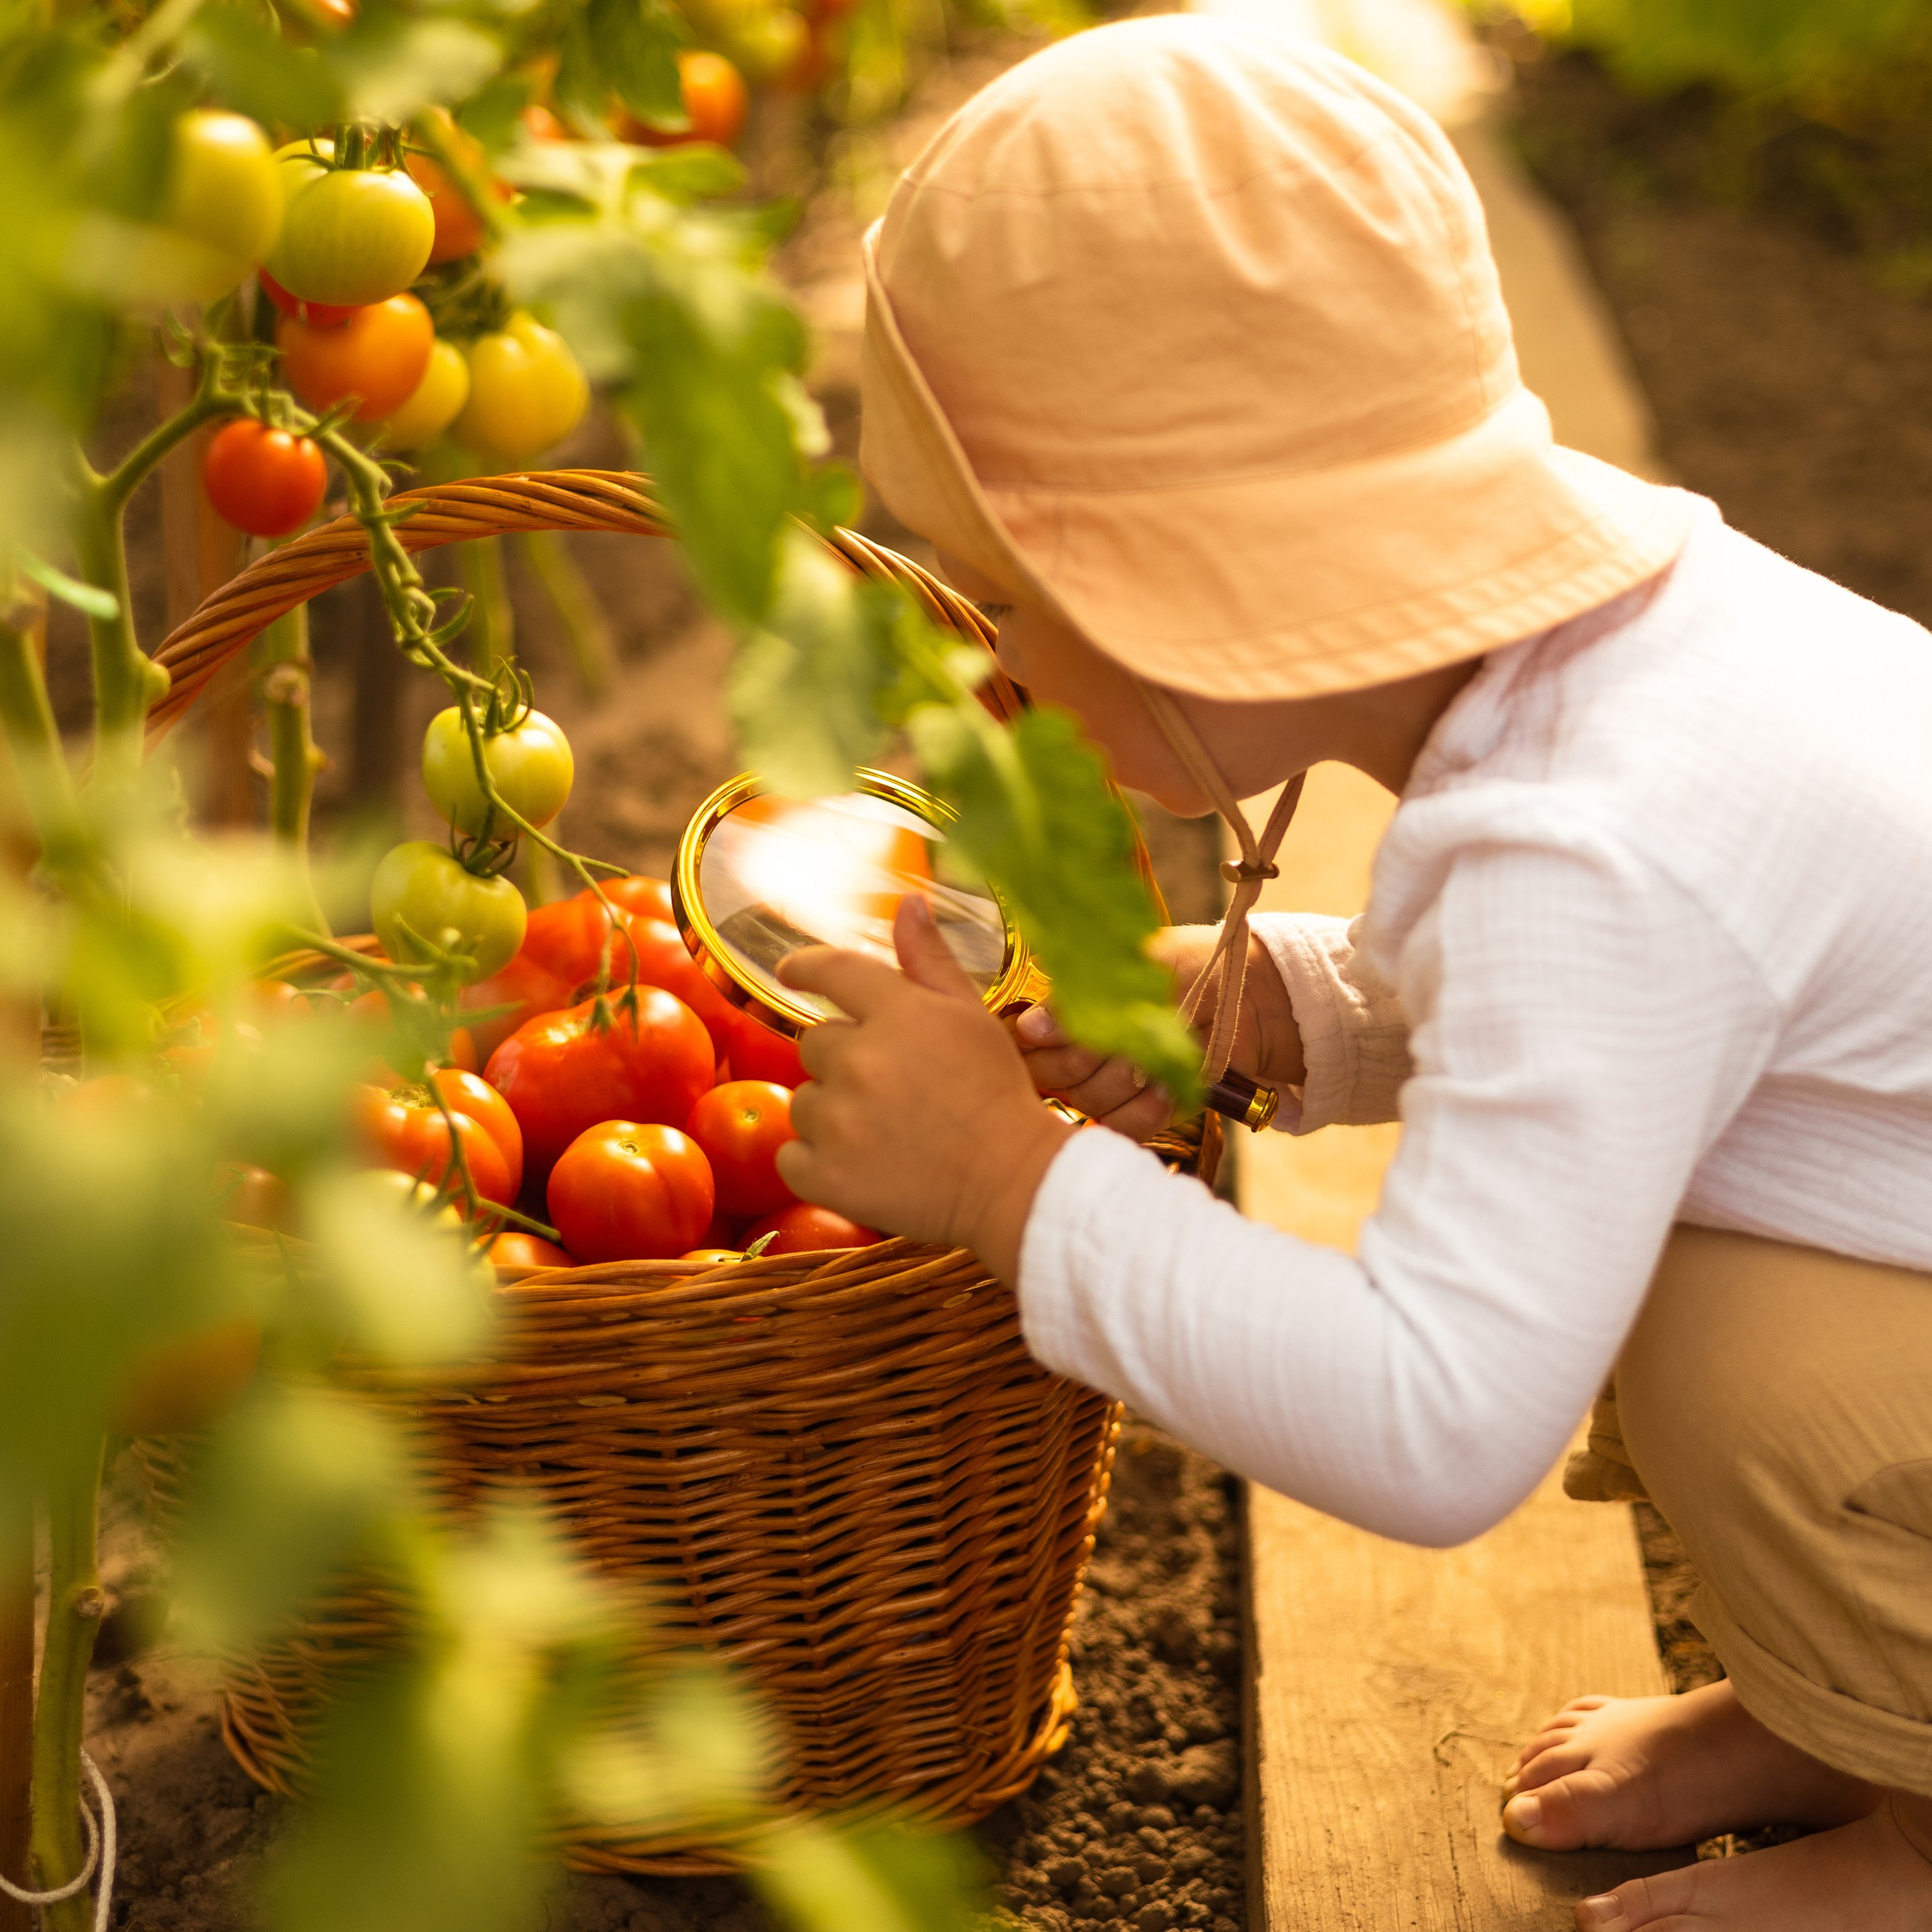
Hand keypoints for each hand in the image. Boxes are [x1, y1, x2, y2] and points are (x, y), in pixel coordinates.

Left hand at [773, 895, 1073, 1284]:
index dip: (805, 967)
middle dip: (845, 1061)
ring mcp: (839, 1121)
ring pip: (803, 1101)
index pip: (831, 971)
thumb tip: (908, 902)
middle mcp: (861, 1060)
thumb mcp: (972, 1017)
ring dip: (832, 1113)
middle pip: (815, 1043)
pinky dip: (816, 1162)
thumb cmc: (999, 1095)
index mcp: (899, 1012)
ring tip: (885, 1132)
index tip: (792, 970)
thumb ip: (929, 960)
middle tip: (893, 1088)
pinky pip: (791, 1156)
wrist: (1014, 1183)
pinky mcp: (826, 1174)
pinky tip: (861, 1165)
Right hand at [1016, 924, 1304, 1138]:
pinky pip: (1123, 1128)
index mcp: (1069, 1005)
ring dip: (1123, 1082)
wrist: (1256, 995)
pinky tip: (1164, 1090)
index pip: (1025, 1041)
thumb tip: (1027, 1031)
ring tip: (1151, 1059)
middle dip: (1088, 1058)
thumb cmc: (1192, 966)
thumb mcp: (1133, 969)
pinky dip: (1143, 1112)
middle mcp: (1081, 1047)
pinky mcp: (1144, 1111)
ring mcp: (1112, 1082)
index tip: (1068, 1032)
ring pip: (1089, 1102)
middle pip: (1053, 1077)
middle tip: (1122, 1038)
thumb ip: (1078, 999)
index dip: (1043, 1043)